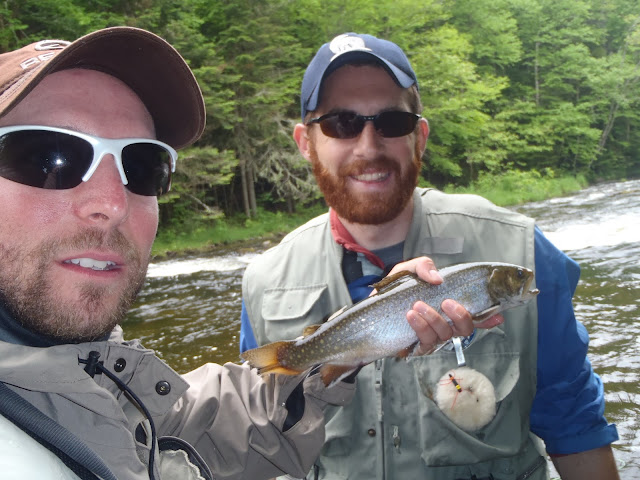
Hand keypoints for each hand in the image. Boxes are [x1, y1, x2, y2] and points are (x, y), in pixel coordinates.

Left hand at [387, 257, 503, 355]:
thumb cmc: (394, 291)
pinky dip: (420, 327)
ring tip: (417, 305)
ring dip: (433, 319)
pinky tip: (411, 315)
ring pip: (445, 334)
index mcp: (448, 307)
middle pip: (465, 328)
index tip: (498, 315)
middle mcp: (444, 324)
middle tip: (446, 302)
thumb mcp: (407, 270)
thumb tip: (437, 279)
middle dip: (460, 316)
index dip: (489, 318)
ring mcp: (432, 336)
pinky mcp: (417, 346)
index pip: (475, 315)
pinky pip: (426, 342)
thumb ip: (423, 266)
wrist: (370, 309)